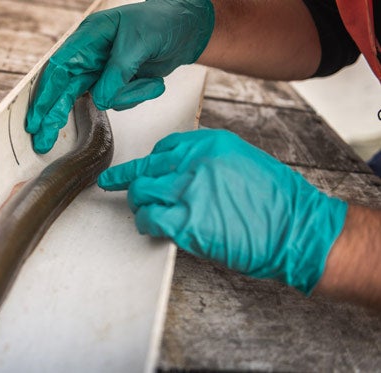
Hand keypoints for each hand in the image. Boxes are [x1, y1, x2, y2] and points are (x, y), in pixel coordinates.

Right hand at [26, 0, 214, 153]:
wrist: (191, 27)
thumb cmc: (163, 21)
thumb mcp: (139, 43)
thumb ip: (116, 73)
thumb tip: (99, 98)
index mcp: (88, 38)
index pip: (59, 69)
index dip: (45, 95)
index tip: (38, 120)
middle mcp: (90, 55)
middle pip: (64, 90)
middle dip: (54, 115)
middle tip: (43, 141)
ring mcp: (104, 71)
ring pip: (98, 99)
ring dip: (124, 97)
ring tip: (149, 82)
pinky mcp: (119, 82)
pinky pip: (118, 102)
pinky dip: (137, 96)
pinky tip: (153, 81)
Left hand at [98, 129, 346, 292]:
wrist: (299, 231)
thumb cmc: (280, 203)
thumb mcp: (244, 163)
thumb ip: (210, 163)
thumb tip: (183, 172)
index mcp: (211, 144)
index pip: (165, 148)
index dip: (151, 162)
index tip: (143, 168)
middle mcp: (195, 163)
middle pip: (146, 169)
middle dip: (132, 180)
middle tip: (114, 184)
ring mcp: (187, 192)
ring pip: (141, 193)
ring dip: (139, 203)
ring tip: (143, 211)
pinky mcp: (184, 222)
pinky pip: (148, 218)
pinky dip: (145, 223)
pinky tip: (151, 227)